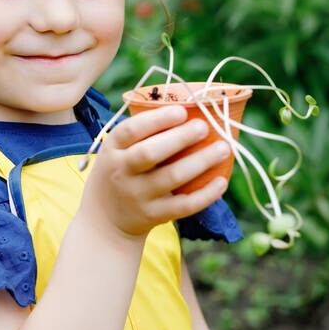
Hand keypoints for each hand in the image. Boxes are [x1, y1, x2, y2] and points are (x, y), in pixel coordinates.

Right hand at [79, 105, 230, 237]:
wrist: (105, 220)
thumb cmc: (120, 172)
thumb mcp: (117, 151)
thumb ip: (143, 134)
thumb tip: (190, 109)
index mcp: (112, 149)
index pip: (131, 130)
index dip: (157, 119)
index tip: (182, 111)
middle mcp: (121, 172)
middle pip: (150, 153)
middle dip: (180, 138)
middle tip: (204, 127)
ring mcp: (137, 196)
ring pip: (172, 177)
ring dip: (201, 161)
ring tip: (223, 148)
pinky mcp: (152, 215)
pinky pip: (183, 205)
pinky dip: (205, 194)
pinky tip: (221, 181)